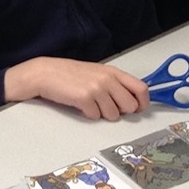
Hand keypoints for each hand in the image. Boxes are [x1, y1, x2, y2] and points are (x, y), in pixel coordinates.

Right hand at [4, 58, 150, 120]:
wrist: (46, 73)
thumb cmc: (70, 74)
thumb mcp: (97, 73)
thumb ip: (115, 83)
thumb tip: (131, 101)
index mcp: (113, 72)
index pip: (141, 88)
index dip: (142, 103)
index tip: (138, 109)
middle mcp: (107, 79)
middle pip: (130, 106)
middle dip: (120, 111)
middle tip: (107, 107)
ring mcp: (97, 88)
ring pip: (113, 115)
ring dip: (102, 114)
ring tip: (91, 104)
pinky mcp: (85, 98)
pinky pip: (95, 117)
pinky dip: (88, 114)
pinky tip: (80, 105)